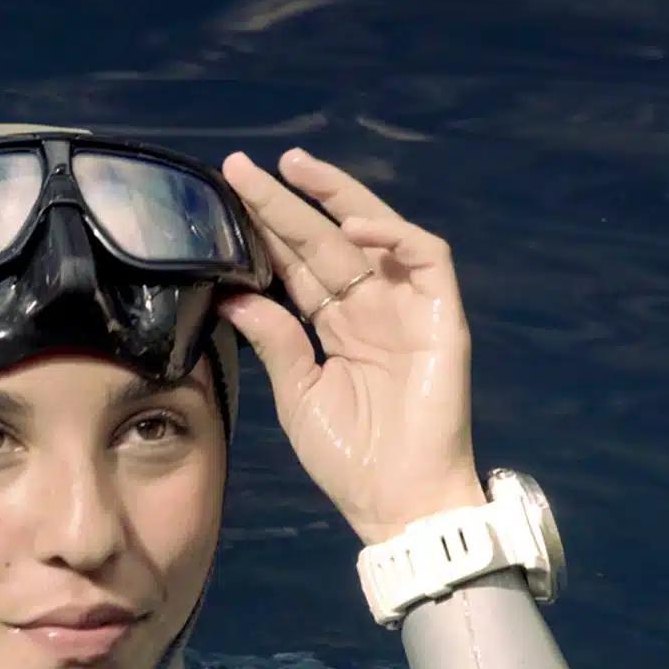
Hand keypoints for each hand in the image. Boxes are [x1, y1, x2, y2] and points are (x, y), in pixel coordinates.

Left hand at [216, 147, 487, 544]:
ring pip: (374, 233)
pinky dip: (393, 235)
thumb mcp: (297, 393)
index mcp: (335, 326)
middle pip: (325, 240)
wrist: (396, 501)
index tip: (227, 197)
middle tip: (244, 166)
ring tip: (294, 169)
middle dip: (288, 201)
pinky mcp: (441, 316)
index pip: (298, 265)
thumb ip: (274, 340)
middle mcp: (370, 307)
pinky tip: (351, 227)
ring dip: (338, 196)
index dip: (267, 230)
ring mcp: (406, 308)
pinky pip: (426, 258)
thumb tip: (232, 294)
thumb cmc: (349, 457)